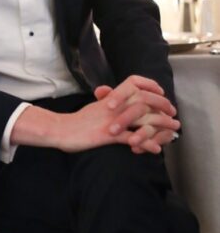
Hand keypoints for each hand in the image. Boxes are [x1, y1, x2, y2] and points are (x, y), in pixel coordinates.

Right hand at [13, 75, 178, 153]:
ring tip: (172, 133)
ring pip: (143, 119)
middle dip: (163, 107)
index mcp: (110, 98)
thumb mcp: (94, 108)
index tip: (161, 93)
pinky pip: (131, 138)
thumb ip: (106, 103)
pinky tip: (155, 149)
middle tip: (173, 115)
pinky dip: (146, 144)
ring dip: (161, 126)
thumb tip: (114, 100)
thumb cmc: (76, 122)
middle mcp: (113, 106)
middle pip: (145, 100)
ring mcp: (112, 120)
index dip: (151, 86)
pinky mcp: (108, 135)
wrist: (59, 130)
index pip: (134, 83)